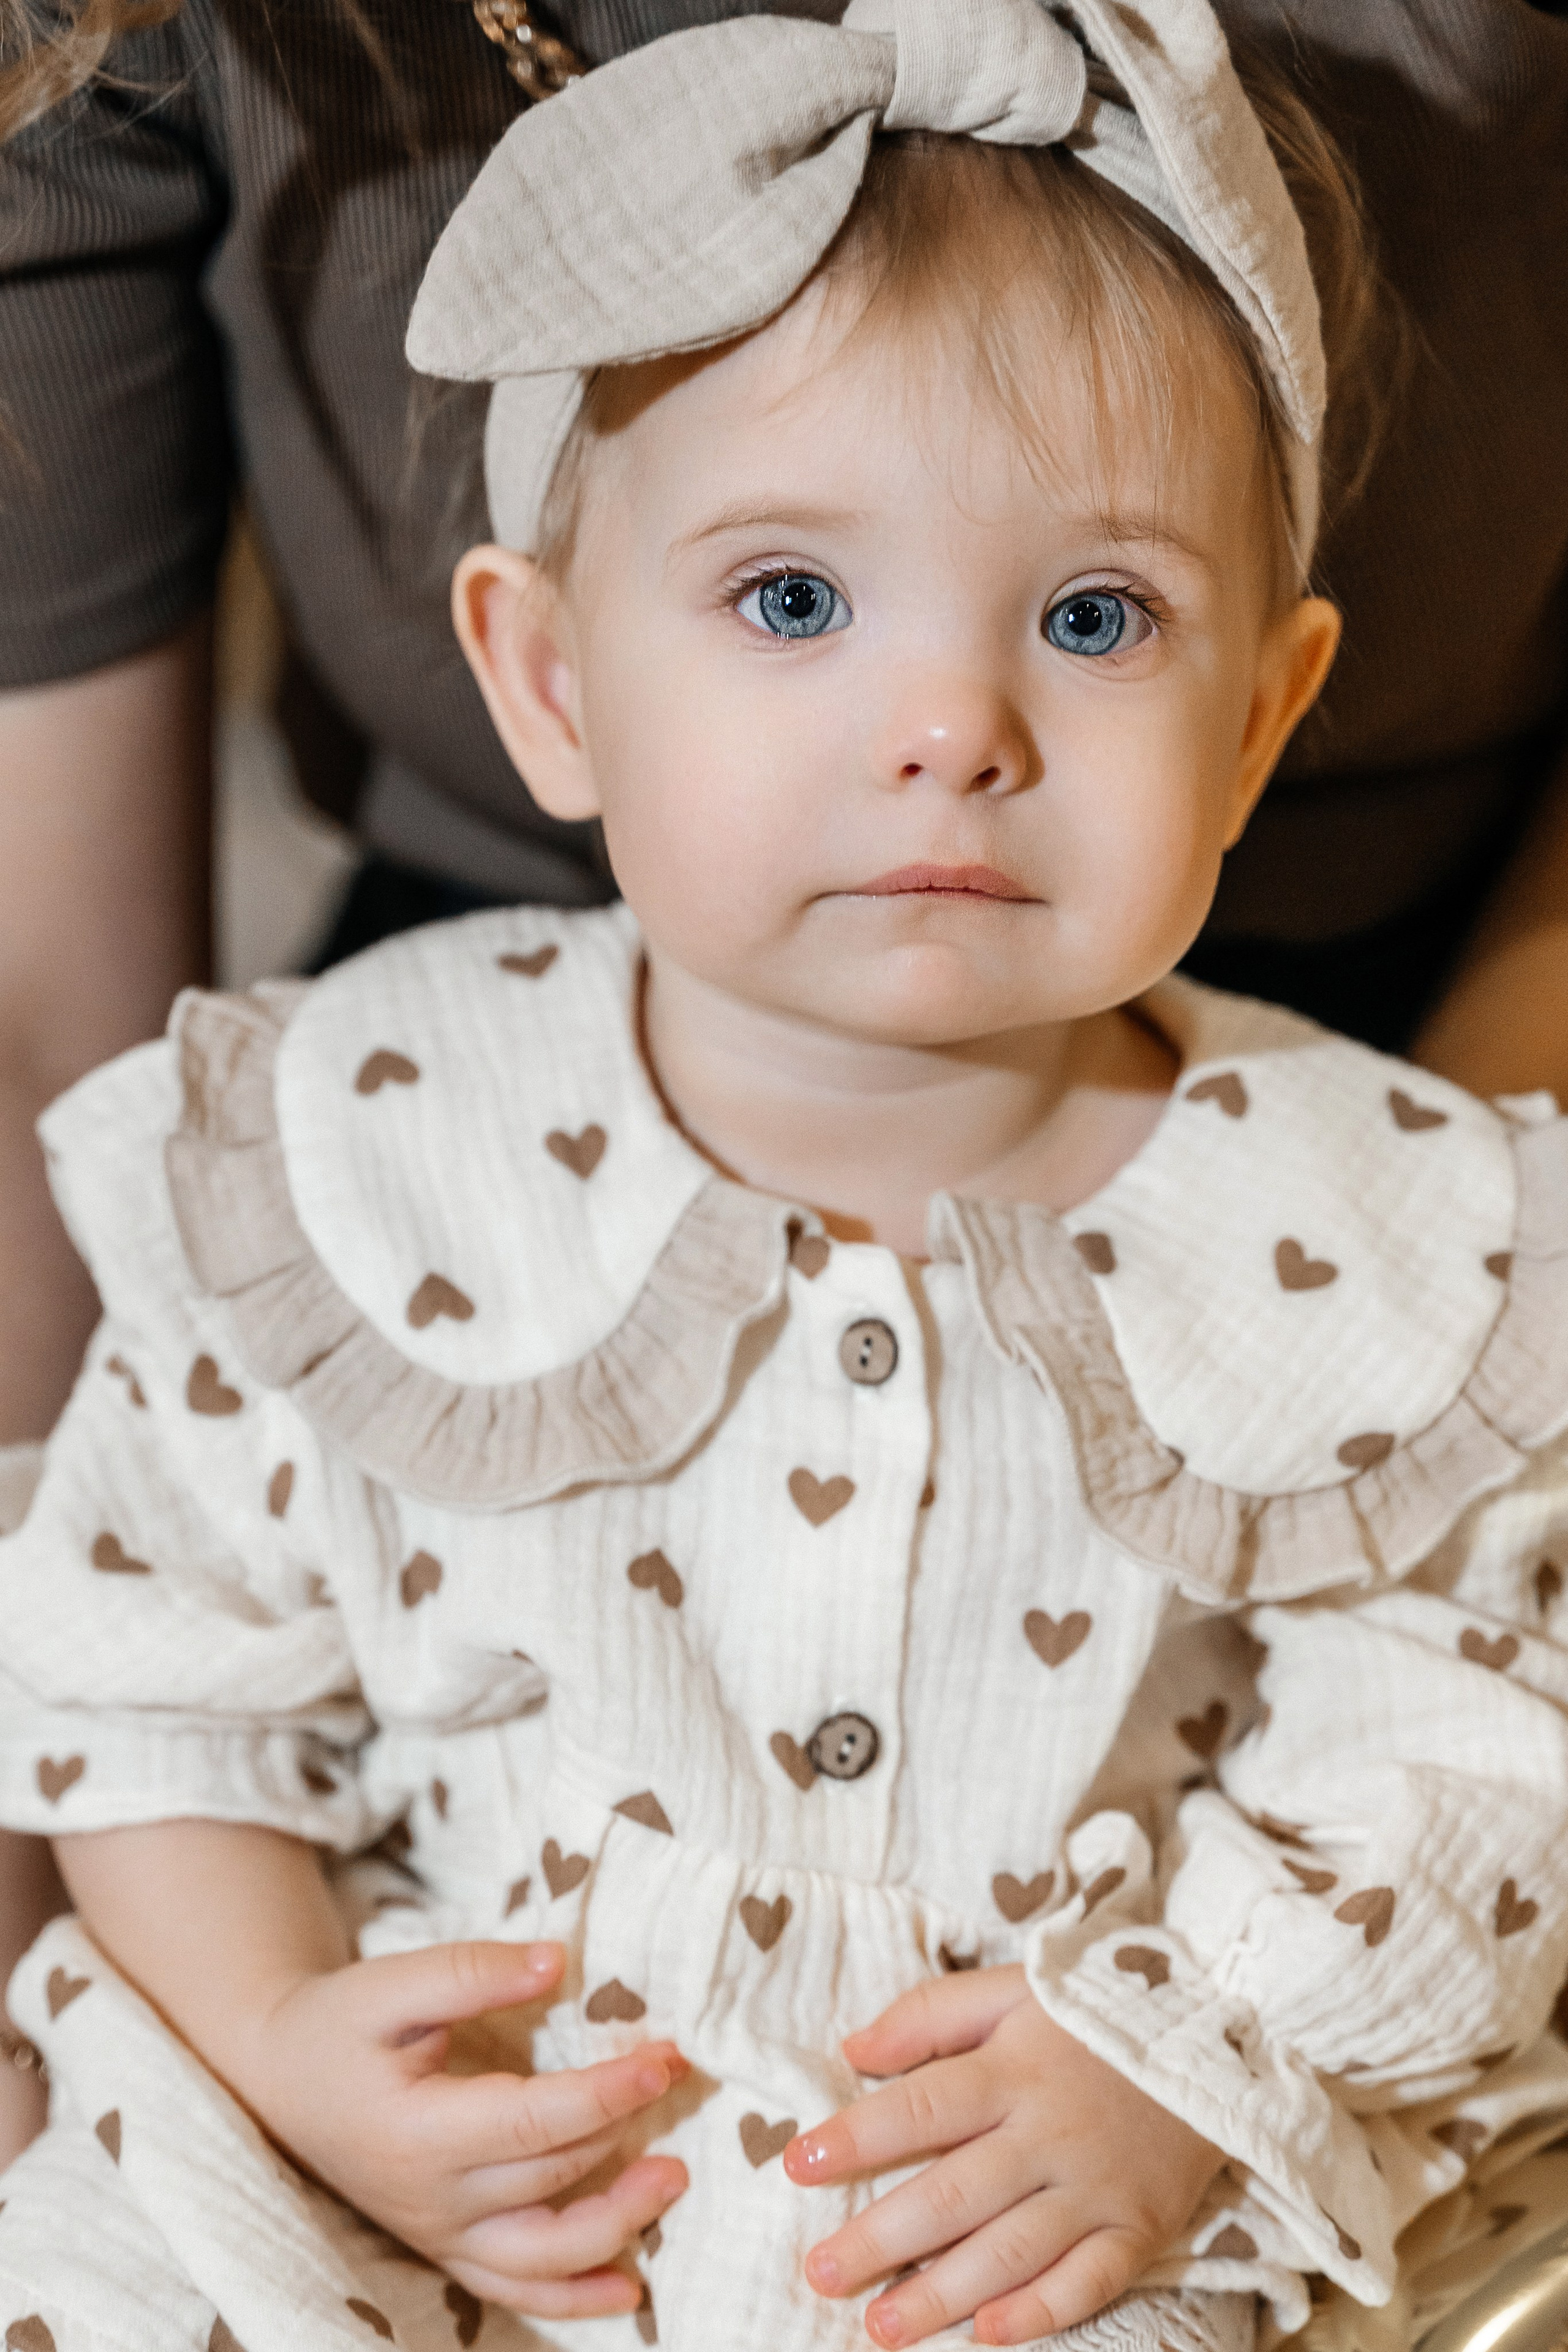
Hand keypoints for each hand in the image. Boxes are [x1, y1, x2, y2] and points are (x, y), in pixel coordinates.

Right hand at [233, 1940, 686, 2319]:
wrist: (279, 2080)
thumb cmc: (338, 2026)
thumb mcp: (390, 1984)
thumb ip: (471, 1972)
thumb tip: (556, 1963)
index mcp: (419, 2132)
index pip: (536, 2121)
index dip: (608, 2092)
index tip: (665, 2057)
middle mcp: (432, 2198)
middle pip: (551, 2179)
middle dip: (625, 2132)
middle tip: (682, 2079)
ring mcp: (438, 2233)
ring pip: (543, 2256)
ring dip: (617, 2227)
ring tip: (673, 2179)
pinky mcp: (444, 2246)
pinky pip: (514, 2289)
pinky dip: (573, 2298)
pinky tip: (629, 2291)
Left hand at [784, 1964, 1219, 2348]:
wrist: (1214, 2039)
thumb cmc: (1092, 2017)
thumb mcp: (1011, 1991)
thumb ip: (929, 2015)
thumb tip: (853, 2050)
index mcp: (1011, 2069)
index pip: (920, 2106)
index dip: (857, 2136)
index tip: (798, 2162)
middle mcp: (1048, 2133)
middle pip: (954, 2193)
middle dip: (880, 2238)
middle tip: (820, 2272)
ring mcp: (1095, 2187)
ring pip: (1010, 2250)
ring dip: (940, 2293)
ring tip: (879, 2326)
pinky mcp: (1138, 2228)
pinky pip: (1087, 2280)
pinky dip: (1039, 2311)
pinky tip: (987, 2334)